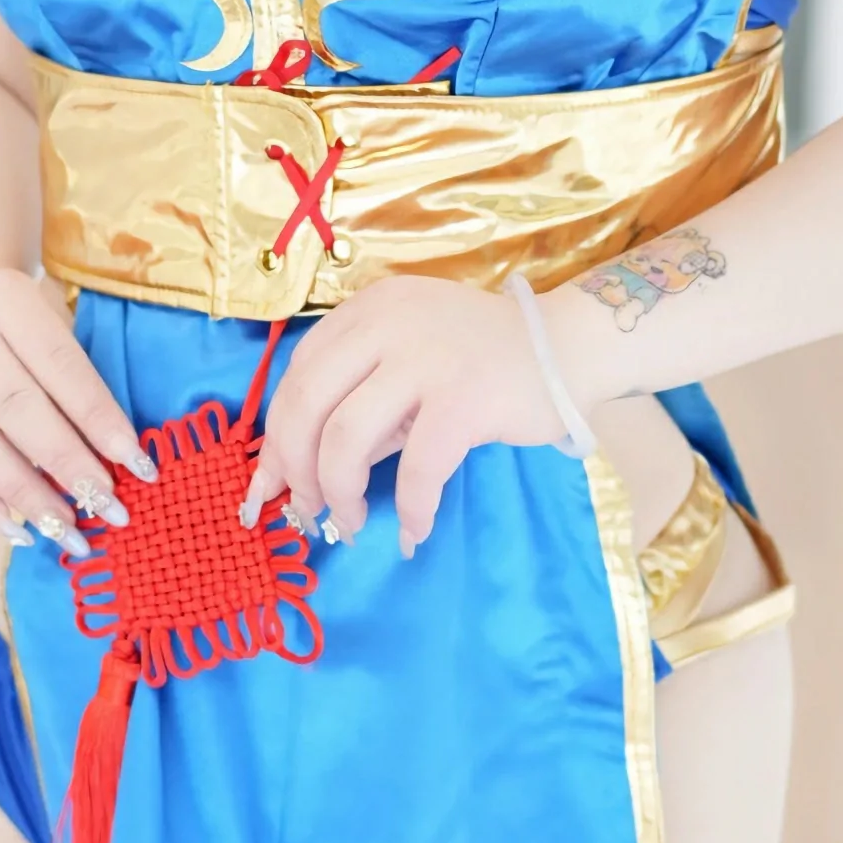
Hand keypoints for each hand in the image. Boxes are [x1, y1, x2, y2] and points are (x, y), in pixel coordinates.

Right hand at [0, 267, 156, 540]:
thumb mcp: (43, 328)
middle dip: (69, 465)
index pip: (62, 366)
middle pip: (19, 410)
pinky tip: (18, 527)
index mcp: (2, 297)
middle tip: (108, 508)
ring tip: (69, 528)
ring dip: (29, 495)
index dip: (101, 420)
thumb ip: (74, 382)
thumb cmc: (8, 335)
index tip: (138, 466)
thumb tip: (119, 462)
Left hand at [239, 276, 567, 558]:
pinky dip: (409, 509)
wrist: (571, 345)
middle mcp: (386, 324)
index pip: (297, 375)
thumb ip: (363, 396)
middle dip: (295, 470)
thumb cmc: (486, 359)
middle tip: (308, 512)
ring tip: (352, 525)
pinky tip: (413, 532)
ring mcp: (425, 359)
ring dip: (340, 494)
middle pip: (305, 405)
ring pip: (346, 438)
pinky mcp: (464, 397)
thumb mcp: (410, 356)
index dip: (277, 438)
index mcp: (368, 310)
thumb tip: (304, 472)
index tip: (271, 486)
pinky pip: (416, 467)